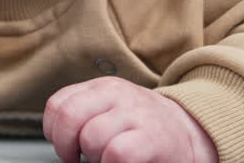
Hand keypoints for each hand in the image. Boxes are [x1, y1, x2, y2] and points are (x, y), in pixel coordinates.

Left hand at [43, 77, 217, 162]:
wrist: (189, 131)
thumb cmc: (145, 127)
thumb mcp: (112, 108)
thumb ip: (85, 113)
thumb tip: (55, 135)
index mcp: (102, 87)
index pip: (58, 104)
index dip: (53, 132)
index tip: (64, 146)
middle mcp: (117, 95)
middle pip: (68, 117)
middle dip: (65, 146)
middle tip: (76, 158)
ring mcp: (135, 115)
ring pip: (91, 137)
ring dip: (94, 158)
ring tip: (107, 159)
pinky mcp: (151, 138)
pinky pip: (117, 153)